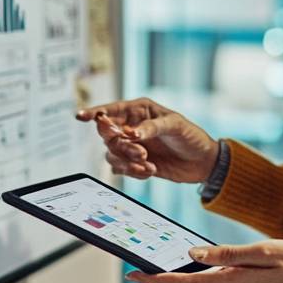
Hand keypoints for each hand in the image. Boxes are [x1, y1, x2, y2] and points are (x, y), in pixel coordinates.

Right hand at [76, 96, 218, 184]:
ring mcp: (131, 146)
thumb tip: (131, 133)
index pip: (111, 110)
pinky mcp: (134, 163)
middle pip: (108, 135)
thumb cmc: (190, 136)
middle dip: (120, 145)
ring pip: (112, 154)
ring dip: (127, 161)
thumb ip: (152, 127)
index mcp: (139, 110)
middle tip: (141, 151)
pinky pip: (120, 169)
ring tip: (148, 164)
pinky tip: (150, 171)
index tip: (81, 116)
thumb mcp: (175, 126)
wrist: (202, 162)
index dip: (94, 113)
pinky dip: (132, 172)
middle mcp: (131, 126)